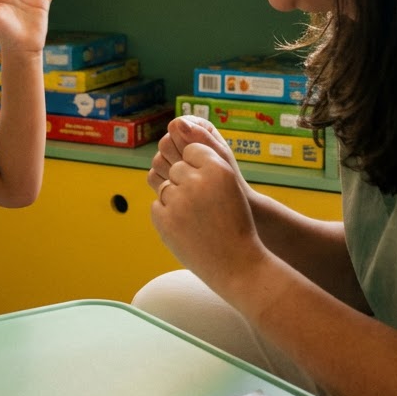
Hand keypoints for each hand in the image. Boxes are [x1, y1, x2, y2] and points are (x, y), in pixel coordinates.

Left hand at [149, 115, 264, 290]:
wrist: (239, 265)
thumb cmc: (235, 222)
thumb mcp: (228, 186)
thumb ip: (204, 163)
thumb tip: (176, 130)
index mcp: (217, 168)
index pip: (191, 150)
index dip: (196, 167)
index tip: (207, 183)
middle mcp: (197, 180)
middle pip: (175, 168)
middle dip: (184, 184)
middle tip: (203, 206)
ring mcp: (179, 201)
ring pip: (165, 186)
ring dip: (175, 199)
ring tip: (197, 218)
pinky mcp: (165, 220)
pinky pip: (157, 206)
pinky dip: (168, 215)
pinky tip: (186, 228)